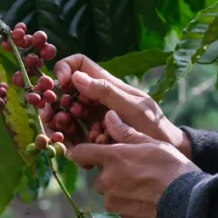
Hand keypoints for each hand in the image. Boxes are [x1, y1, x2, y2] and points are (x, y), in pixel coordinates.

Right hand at [53, 55, 192, 158]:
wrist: (166, 152)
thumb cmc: (154, 126)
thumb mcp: (133, 107)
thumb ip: (107, 92)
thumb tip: (76, 77)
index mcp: (106, 84)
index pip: (79, 63)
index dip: (65, 68)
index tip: (62, 84)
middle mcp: (95, 98)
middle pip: (64, 93)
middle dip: (54, 104)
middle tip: (51, 118)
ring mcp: (92, 117)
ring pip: (64, 116)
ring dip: (60, 127)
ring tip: (65, 139)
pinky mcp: (91, 136)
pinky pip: (73, 137)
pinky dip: (71, 144)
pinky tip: (77, 153)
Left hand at [69, 111, 199, 217]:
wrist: (188, 206)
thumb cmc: (174, 170)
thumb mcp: (154, 144)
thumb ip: (127, 132)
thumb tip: (109, 116)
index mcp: (113, 158)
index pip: (81, 152)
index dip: (83, 153)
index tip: (89, 155)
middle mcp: (106, 181)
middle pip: (100, 178)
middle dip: (113, 177)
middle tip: (138, 177)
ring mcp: (112, 203)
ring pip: (110, 196)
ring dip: (122, 195)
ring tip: (147, 194)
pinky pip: (119, 214)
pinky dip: (130, 211)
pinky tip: (148, 208)